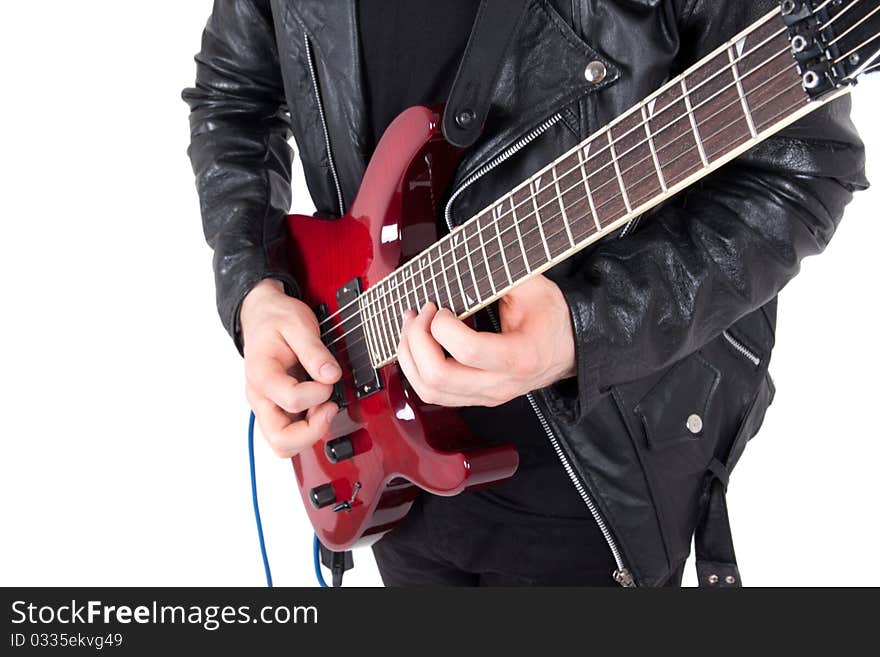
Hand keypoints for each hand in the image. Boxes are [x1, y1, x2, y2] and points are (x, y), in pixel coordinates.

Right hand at [240, 279, 339, 456]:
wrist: (262, 316)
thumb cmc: (276, 320)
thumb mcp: (298, 324)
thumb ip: (314, 350)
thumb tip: (331, 376)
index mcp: (262, 374)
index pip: (291, 400)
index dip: (319, 393)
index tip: (329, 377)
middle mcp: (260, 397)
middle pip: (280, 440)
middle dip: (313, 430)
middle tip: (330, 407)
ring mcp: (266, 407)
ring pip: (284, 445)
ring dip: (310, 432)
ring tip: (325, 407)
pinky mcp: (276, 409)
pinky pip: (289, 435)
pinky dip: (308, 428)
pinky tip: (319, 408)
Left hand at [397, 274, 575, 406]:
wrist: (568, 348)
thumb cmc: (551, 317)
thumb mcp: (533, 286)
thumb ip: (500, 268)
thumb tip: (462, 243)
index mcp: (520, 357)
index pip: (467, 351)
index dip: (442, 326)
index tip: (441, 306)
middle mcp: (501, 384)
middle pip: (439, 377)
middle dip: (417, 339)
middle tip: (421, 312)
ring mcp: (486, 395)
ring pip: (429, 390)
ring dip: (409, 356)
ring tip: (412, 326)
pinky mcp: (474, 397)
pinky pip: (432, 393)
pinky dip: (415, 367)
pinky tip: (416, 343)